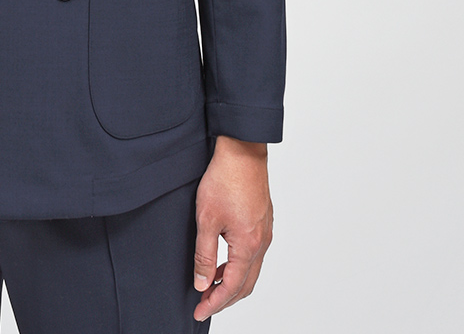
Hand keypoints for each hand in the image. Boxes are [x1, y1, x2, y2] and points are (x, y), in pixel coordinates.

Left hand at [192, 135, 272, 322]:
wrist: (242, 152)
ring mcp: (265, 232)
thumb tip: (202, 283)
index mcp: (248, 245)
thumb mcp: (206, 220)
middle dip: (226, 298)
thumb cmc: (224, 180)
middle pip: (247, 284)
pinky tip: (224, 260)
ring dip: (233, 282)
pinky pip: (253, 254)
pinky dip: (239, 265)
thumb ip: (205, 255)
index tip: (199, 311)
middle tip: (205, 304)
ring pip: (251, 269)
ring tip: (211, 285)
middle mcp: (262, 242)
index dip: (215, 302)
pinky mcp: (263, 221)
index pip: (232, 286)